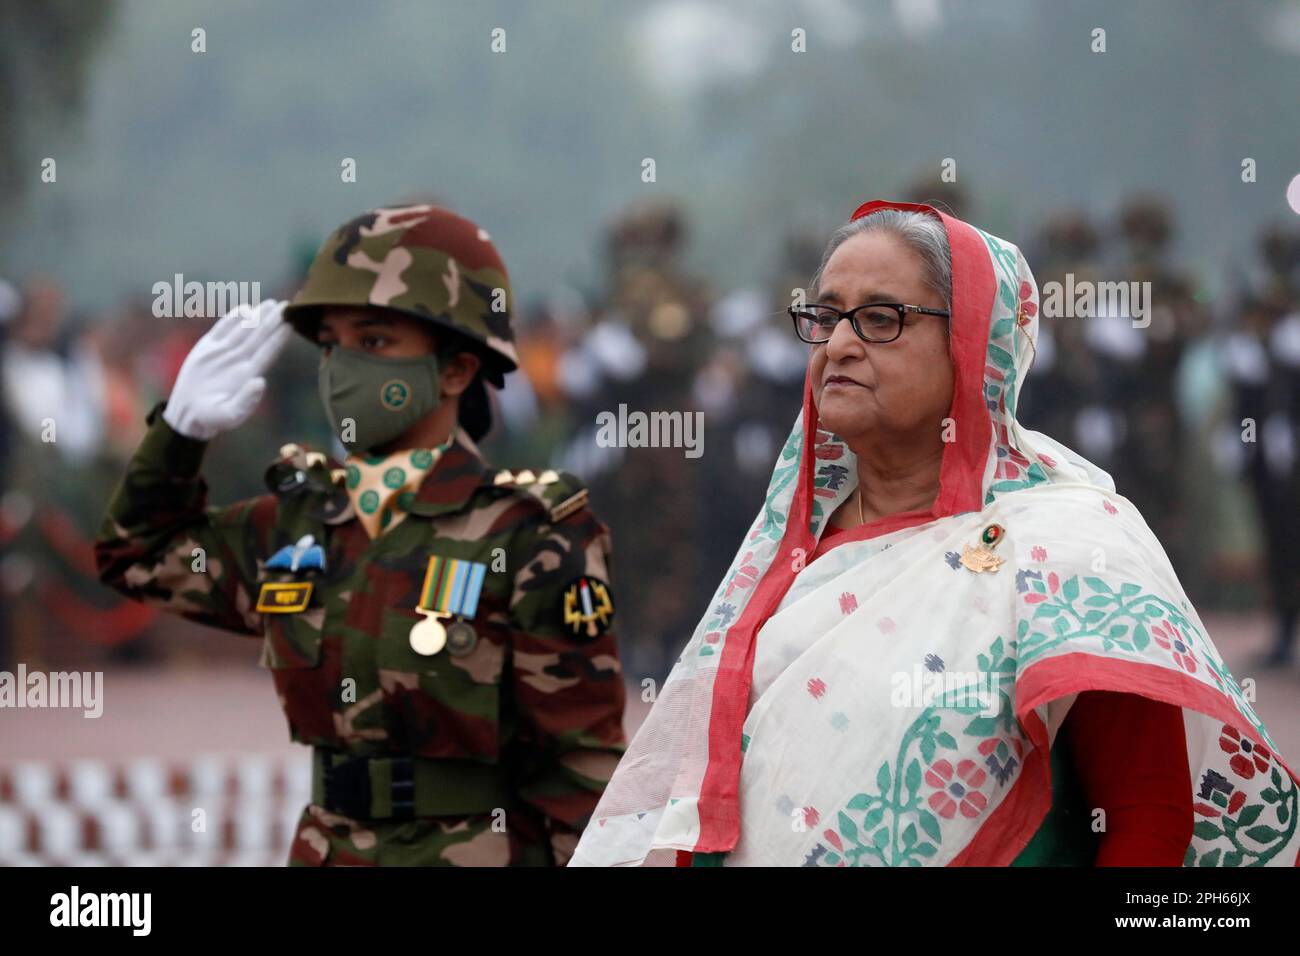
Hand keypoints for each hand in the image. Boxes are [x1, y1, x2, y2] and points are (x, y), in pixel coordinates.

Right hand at [163, 299, 292, 439]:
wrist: (189, 412)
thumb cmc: (212, 417)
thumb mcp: (229, 414)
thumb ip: (246, 401)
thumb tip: (260, 382)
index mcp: (248, 373)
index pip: (268, 351)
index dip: (280, 337)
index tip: (291, 323)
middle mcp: (239, 360)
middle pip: (259, 336)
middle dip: (273, 321)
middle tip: (287, 305)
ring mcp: (223, 352)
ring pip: (244, 329)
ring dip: (257, 316)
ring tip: (272, 304)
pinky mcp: (207, 348)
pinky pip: (222, 329)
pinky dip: (232, 318)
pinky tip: (244, 308)